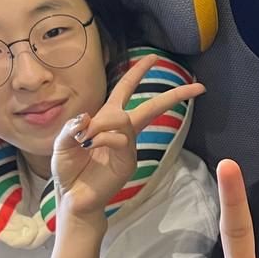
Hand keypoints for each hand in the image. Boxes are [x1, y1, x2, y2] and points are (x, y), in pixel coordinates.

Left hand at [52, 54, 204, 224]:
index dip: (137, 72)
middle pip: (151, 107)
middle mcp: (121, 130)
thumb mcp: (61, 144)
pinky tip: (89, 148)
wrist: (73, 199)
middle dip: (174, 95)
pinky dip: (102, 139)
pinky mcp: (128, 162)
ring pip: (125, 120)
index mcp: (106, 119)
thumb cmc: (69, 170)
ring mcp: (127, 147)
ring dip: (102, 124)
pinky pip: (120, 140)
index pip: (125, 89)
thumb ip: (71, 127)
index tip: (154, 57)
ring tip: (85, 139)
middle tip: (197, 86)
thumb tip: (87, 117)